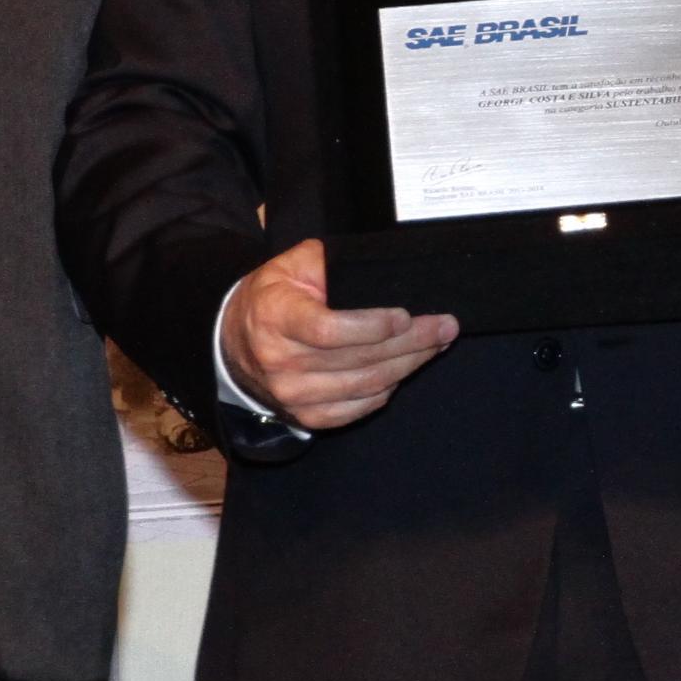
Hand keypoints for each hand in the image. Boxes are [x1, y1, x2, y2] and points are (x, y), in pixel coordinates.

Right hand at [218, 240, 457, 430]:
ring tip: (437, 344)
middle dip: (412, 342)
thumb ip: (326, 262)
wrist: (235, 344)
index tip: (405, 315)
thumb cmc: (272, 299)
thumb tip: (375, 267)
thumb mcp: (289, 266)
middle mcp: (281, 362)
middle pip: (358, 359)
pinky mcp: (307, 418)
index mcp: (275, 317)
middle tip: (445, 326)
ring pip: (366, 385)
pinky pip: (359, 407)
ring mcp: (293, 396)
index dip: (371, 326)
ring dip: (410, 365)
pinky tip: (406, 368)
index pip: (328, 329)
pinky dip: (388, 388)